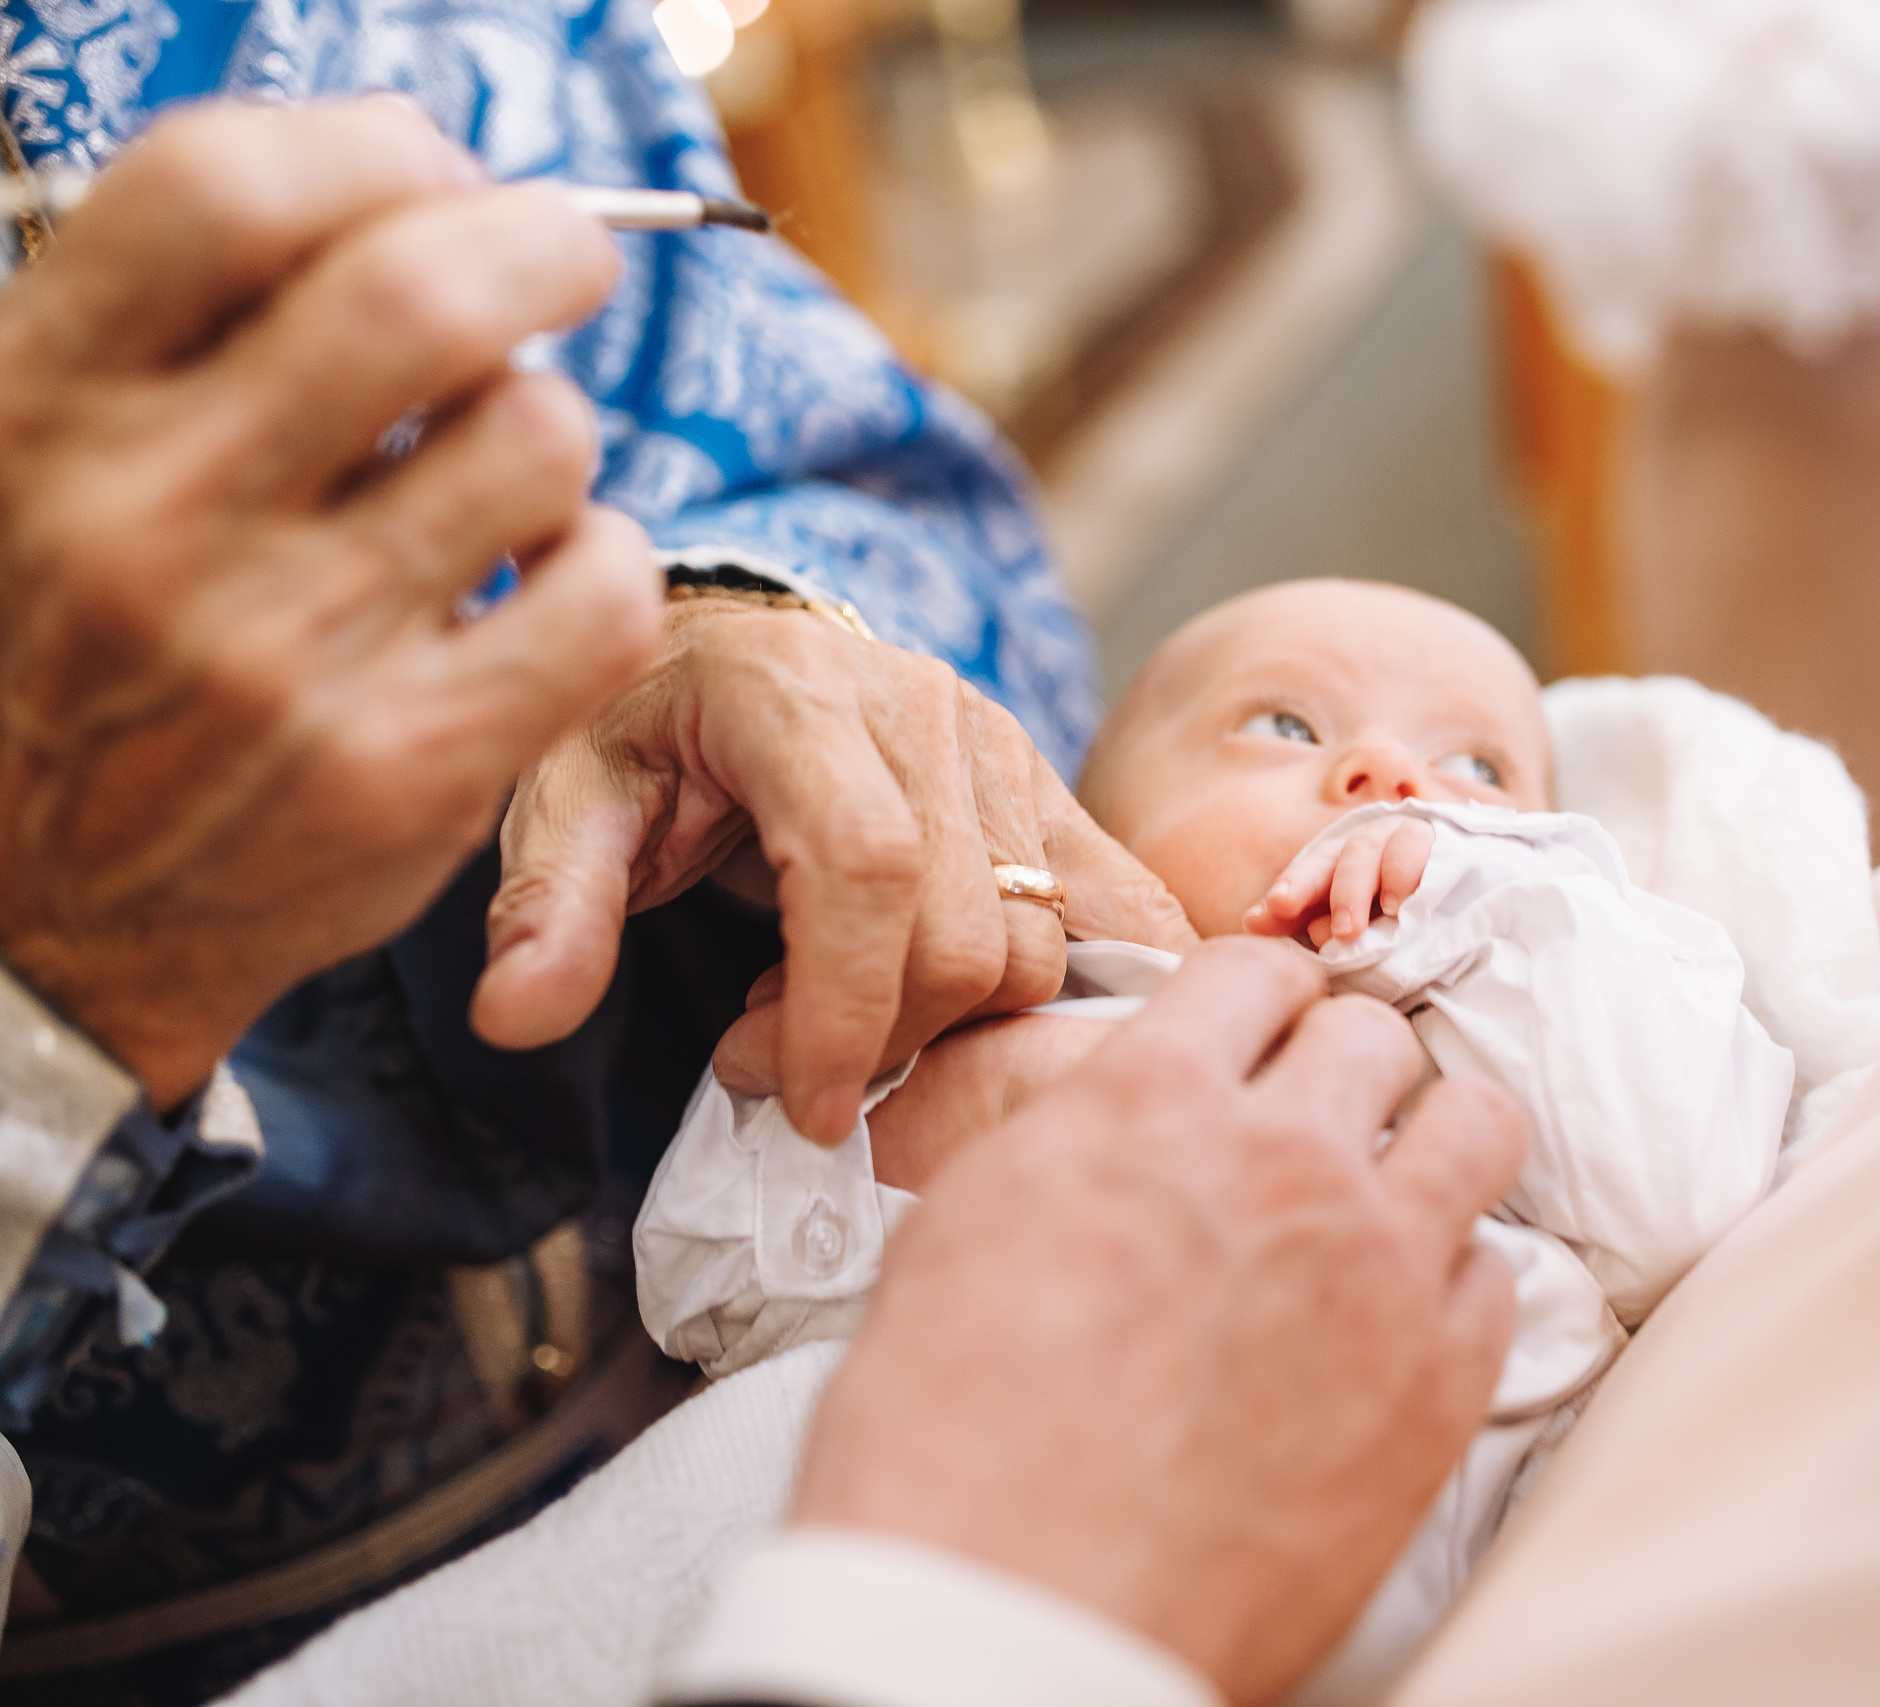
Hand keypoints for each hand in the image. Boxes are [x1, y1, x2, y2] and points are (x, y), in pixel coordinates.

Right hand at [0, 101, 660, 1110]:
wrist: (39, 923)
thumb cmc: (69, 645)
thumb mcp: (37, 456)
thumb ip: (176, 320)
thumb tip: (405, 182)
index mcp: (43, 409)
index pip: (225, 186)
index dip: (371, 148)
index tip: (428, 173)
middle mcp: (151, 521)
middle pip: (421, 290)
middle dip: (539, 245)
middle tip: (564, 261)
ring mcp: (286, 656)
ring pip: (537, 437)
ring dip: (554, 426)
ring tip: (504, 465)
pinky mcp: (408, 768)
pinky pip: (603, 591)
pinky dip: (605, 558)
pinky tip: (544, 574)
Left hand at [471, 598, 1198, 1144]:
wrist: (733, 656)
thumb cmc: (641, 737)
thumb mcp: (560, 802)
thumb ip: (542, 907)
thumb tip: (516, 1018)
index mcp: (796, 694)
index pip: (867, 866)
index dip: (844, 1008)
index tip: (801, 1107)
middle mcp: (925, 707)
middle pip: (964, 928)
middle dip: (881, 1039)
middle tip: (768, 1061)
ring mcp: (1004, 748)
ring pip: (1035, 944)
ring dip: (943, 1027)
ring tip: (827, 1015)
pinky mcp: (1052, 791)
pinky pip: (1118, 915)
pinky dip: (1075, 997)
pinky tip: (980, 1030)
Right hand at [791, 938, 1524, 1704]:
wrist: (1005, 1607)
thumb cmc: (944, 1436)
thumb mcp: (970, 1221)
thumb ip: (1082, 1135)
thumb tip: (1131, 1108)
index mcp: (1155, 1101)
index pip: (1259, 971)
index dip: (1267, 997)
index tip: (1274, 1027)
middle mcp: (1285, 1157)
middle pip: (1374, 1038)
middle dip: (1346, 1069)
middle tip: (1324, 1122)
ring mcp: (1378, 1265)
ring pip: (1478, 1123)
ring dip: (1436, 1141)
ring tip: (1398, 1191)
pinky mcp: (1439, 1382)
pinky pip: (1499, 1275)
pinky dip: (1456, 1284)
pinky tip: (1401, 1322)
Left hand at [1246, 815, 1433, 947]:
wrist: (1454, 890)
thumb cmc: (1387, 912)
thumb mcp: (1344, 920)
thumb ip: (1300, 920)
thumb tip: (1251, 923)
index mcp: (1334, 864)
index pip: (1308, 872)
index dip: (1293, 886)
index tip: (1276, 907)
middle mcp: (1362, 847)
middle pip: (1336, 859)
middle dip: (1325, 890)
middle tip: (1328, 931)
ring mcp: (1397, 840)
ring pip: (1369, 852)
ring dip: (1358, 888)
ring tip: (1353, 928)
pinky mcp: (1435, 844)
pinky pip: (1415, 849)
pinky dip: (1404, 874)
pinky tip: (1399, 903)